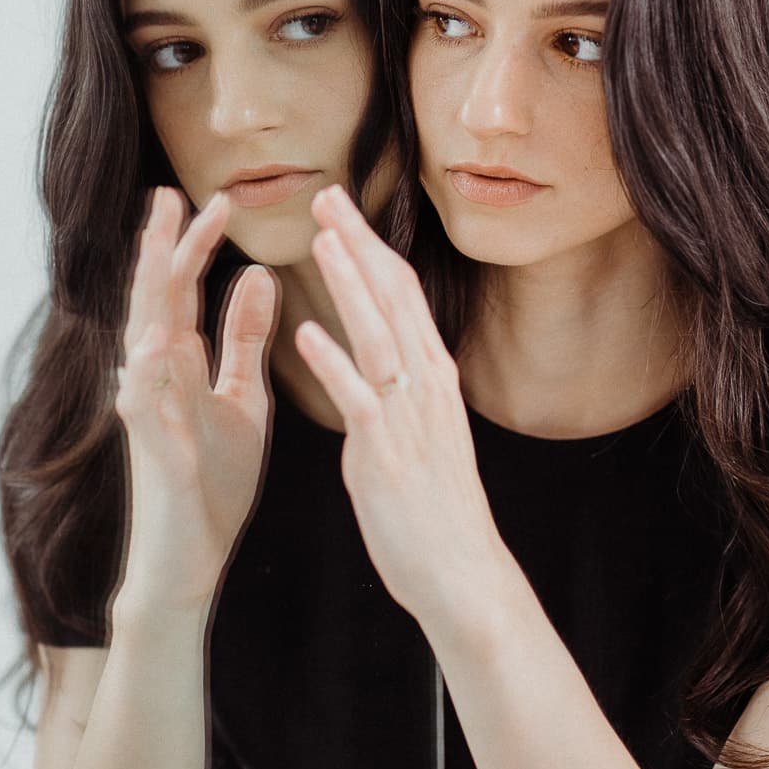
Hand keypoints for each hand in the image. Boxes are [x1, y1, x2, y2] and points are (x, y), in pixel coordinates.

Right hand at [114, 186, 275, 614]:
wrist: (195, 555)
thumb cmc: (214, 475)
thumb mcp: (244, 394)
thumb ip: (245, 337)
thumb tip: (257, 272)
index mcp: (182, 361)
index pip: (185, 288)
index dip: (198, 244)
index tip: (218, 200)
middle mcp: (157, 377)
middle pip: (157, 300)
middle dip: (164, 248)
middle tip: (170, 194)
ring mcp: (149, 411)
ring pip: (141, 339)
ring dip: (150, 292)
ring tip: (158, 243)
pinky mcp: (153, 451)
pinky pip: (143, 406)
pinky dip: (145, 373)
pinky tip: (152, 343)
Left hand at [296, 185, 507, 631]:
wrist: (462, 573)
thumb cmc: (438, 508)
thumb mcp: (429, 430)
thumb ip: (408, 389)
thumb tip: (394, 358)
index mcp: (433, 375)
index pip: (402, 294)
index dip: (371, 247)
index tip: (342, 211)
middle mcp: (426, 383)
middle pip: (392, 296)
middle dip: (359, 243)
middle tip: (327, 196)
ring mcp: (407, 415)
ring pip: (377, 333)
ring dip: (348, 282)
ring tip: (320, 238)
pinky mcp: (385, 451)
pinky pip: (357, 397)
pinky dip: (333, 361)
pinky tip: (306, 332)